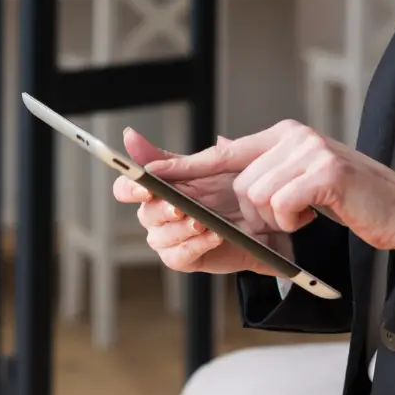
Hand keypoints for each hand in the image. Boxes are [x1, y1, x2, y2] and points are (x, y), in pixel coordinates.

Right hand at [112, 128, 296, 276]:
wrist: (267, 215)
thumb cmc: (234, 188)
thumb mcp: (205, 164)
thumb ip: (167, 157)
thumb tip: (129, 136)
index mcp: (159, 188)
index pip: (127, 188)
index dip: (130, 188)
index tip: (146, 187)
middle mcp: (159, 214)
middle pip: (144, 214)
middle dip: (162, 210)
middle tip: (180, 207)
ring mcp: (170, 238)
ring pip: (159, 238)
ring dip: (181, 229)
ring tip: (204, 222)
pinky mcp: (185, 259)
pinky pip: (178, 257)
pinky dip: (195, 246)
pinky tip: (214, 235)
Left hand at [144, 119, 394, 255]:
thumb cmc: (350, 203)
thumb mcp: (299, 184)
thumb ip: (259, 172)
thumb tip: (214, 150)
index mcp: (284, 136)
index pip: (222, 152)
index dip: (183, 165)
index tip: (144, 174)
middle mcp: (294, 136)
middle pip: (238, 183)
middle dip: (250, 211)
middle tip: (277, 215)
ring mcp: (311, 150)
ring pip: (257, 197)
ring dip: (279, 219)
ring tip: (311, 212)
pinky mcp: (326, 172)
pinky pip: (282, 206)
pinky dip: (296, 220)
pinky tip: (320, 212)